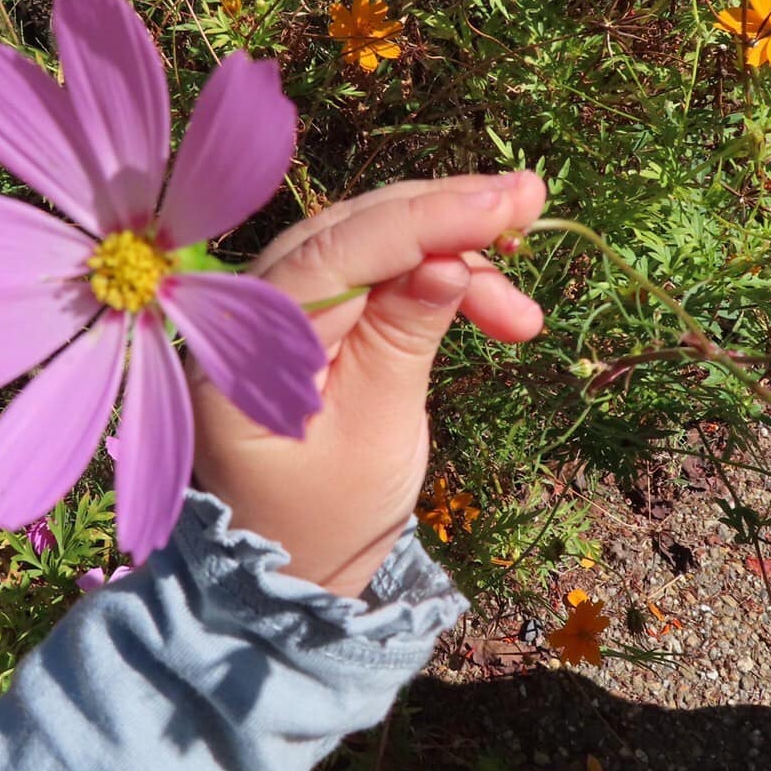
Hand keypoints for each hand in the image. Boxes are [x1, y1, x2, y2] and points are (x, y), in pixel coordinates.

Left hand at [188, 172, 547, 596]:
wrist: (297, 565)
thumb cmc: (328, 519)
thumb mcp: (377, 436)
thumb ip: (403, 339)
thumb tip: (450, 261)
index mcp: (242, 354)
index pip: (334, 255)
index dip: (422, 221)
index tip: (502, 204)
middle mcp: (246, 314)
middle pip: (351, 230)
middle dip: (444, 216)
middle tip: (528, 205)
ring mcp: (275, 310)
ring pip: (370, 242)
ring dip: (452, 250)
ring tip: (523, 296)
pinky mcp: (310, 315)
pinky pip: (375, 270)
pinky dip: (437, 276)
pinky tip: (493, 301)